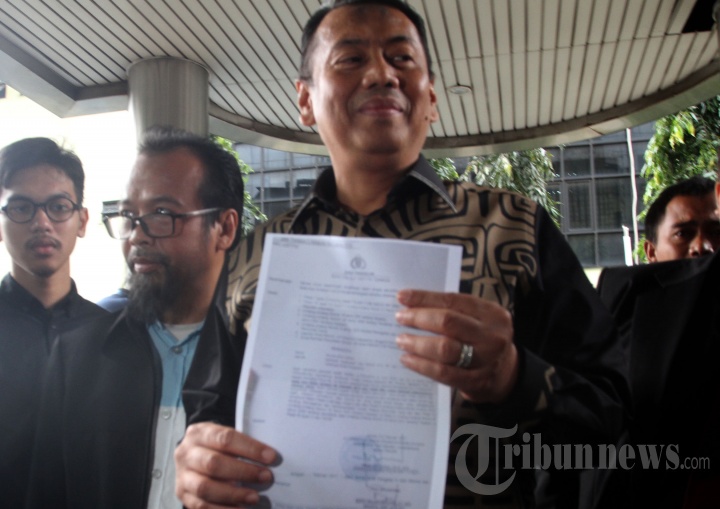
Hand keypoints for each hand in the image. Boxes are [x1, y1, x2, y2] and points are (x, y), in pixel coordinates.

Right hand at [175, 422, 276, 507]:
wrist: (192, 456)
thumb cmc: (216, 446)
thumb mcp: (224, 437)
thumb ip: (241, 445)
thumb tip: (270, 458)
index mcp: (199, 433)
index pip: (226, 438)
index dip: (250, 448)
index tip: (271, 457)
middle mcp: (186, 453)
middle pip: (214, 464)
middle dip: (243, 472)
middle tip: (266, 477)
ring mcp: (182, 476)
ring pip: (206, 487)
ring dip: (234, 494)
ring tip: (255, 497)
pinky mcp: (183, 494)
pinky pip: (202, 506)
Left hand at [394, 289, 517, 402]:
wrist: (506, 375)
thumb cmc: (483, 340)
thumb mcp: (478, 320)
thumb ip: (453, 311)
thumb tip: (412, 304)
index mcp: (492, 313)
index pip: (453, 301)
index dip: (425, 298)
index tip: (402, 296)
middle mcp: (492, 335)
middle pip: (448, 322)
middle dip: (419, 318)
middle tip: (400, 318)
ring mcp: (486, 360)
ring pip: (445, 349)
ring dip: (418, 344)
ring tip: (401, 340)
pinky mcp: (476, 381)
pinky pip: (443, 372)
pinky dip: (422, 365)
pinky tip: (408, 360)